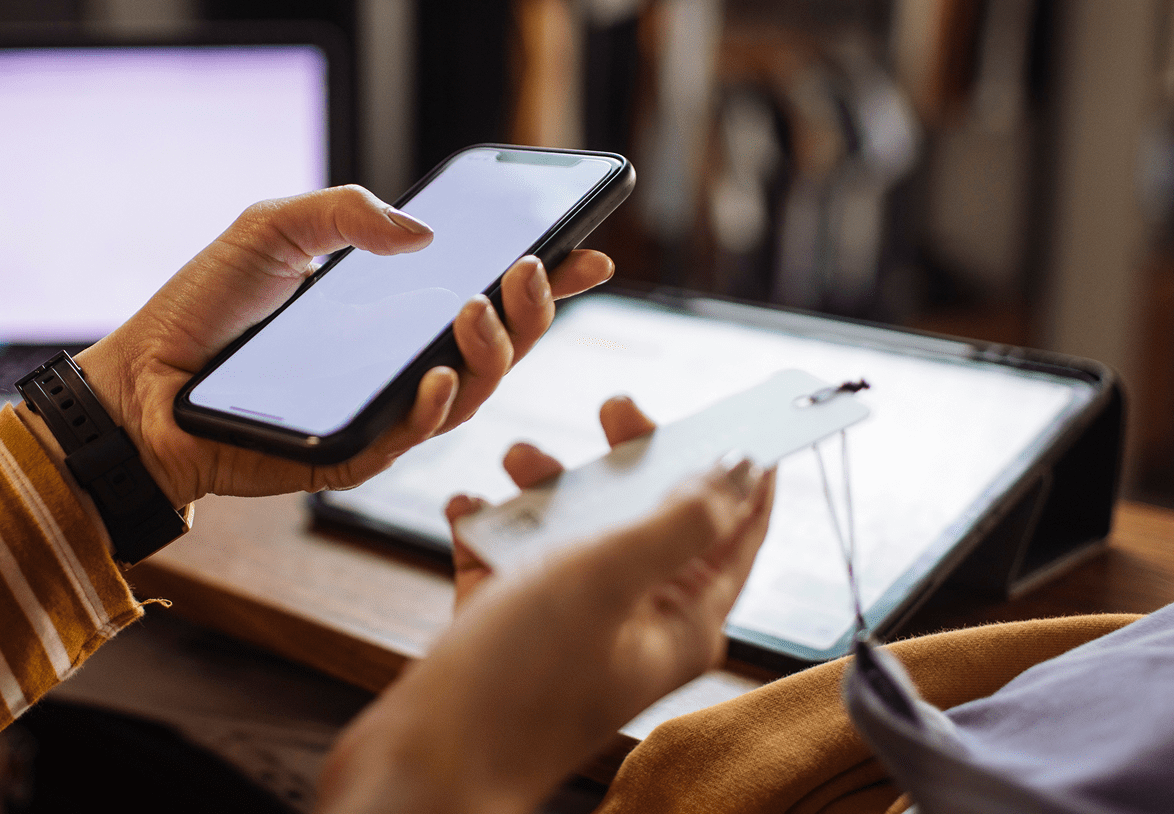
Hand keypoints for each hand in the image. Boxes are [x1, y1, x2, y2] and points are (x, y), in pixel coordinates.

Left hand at [61, 185, 613, 507]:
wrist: (140, 384)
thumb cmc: (205, 308)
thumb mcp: (274, 229)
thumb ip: (344, 212)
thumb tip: (424, 231)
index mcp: (394, 312)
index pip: (486, 294)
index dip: (543, 278)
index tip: (588, 248)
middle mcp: (399, 363)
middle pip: (497, 346)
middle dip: (531, 310)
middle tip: (529, 269)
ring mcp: (380, 410)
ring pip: (471, 395)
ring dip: (492, 352)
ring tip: (478, 307)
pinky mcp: (349, 454)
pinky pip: (410, 440)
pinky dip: (434, 409)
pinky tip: (437, 378)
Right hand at [321, 442, 776, 813]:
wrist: (422, 766)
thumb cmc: (521, 683)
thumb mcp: (609, 580)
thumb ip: (677, 522)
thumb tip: (737, 474)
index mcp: (682, 621)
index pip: (737, 535)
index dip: (746, 474)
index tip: (751, 415)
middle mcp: (633, 624)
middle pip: (651, 520)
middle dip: (632, 460)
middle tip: (614, 408)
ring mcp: (568, 629)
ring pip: (574, 532)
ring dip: (549, 486)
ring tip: (516, 457)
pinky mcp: (507, 630)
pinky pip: (508, 557)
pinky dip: (490, 525)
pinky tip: (467, 505)